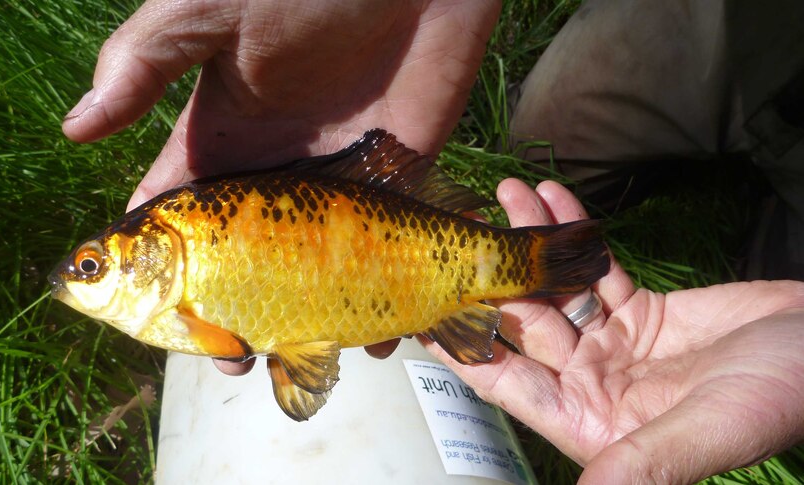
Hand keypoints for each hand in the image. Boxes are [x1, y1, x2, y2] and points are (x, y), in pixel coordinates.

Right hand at [64, 0, 499, 375]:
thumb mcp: (209, 9)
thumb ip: (146, 63)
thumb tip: (75, 129)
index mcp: (225, 128)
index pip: (182, 211)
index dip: (166, 268)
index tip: (158, 321)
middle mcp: (277, 160)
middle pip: (245, 256)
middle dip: (232, 311)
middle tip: (230, 357)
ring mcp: (338, 172)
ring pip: (312, 264)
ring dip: (304, 318)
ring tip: (294, 361)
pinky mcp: (396, 173)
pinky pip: (387, 247)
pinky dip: (383, 294)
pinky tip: (376, 336)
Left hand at [425, 178, 803, 483]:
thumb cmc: (784, 395)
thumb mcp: (712, 430)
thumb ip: (645, 462)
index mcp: (594, 423)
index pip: (507, 384)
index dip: (461, 350)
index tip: (420, 311)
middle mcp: (594, 385)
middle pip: (523, 327)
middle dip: (490, 277)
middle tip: (457, 230)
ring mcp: (616, 346)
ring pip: (555, 290)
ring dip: (529, 243)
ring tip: (503, 194)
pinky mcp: (644, 312)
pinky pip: (595, 269)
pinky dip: (572, 234)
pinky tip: (550, 197)